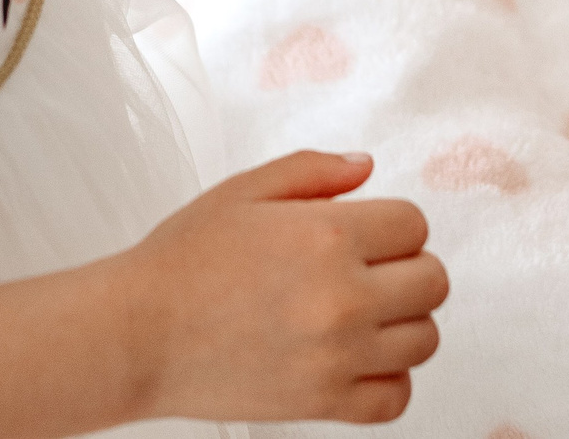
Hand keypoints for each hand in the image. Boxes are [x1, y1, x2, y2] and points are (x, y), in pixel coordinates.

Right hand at [122, 150, 447, 424]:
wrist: (135, 336)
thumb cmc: (183, 259)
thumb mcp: (244, 191)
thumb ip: (313, 171)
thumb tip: (367, 166)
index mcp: (328, 234)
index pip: (415, 225)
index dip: (392, 225)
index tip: (364, 235)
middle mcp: (343, 296)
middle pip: (433, 281)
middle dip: (407, 269)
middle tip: (367, 273)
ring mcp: (337, 355)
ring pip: (425, 339)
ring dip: (403, 324)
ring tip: (360, 316)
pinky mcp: (322, 403)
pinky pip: (396, 398)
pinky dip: (389, 380)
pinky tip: (358, 360)